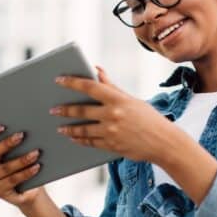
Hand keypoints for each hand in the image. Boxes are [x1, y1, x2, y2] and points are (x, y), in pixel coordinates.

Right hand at [0, 125, 43, 206]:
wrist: (28, 190)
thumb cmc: (21, 165)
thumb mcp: (16, 152)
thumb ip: (14, 142)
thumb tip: (23, 130)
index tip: (2, 127)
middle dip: (7, 143)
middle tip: (21, 135)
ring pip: (5, 168)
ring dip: (22, 159)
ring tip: (36, 153)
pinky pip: (13, 180)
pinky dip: (26, 173)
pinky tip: (36, 167)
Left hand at [51, 65, 180, 162]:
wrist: (163, 142)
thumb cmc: (149, 118)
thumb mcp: (131, 100)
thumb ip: (111, 87)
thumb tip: (97, 70)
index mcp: (118, 99)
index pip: (90, 87)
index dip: (72, 82)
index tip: (59, 80)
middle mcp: (113, 115)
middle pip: (82, 111)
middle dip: (65, 110)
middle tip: (53, 110)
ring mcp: (111, 132)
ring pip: (83, 130)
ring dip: (69, 128)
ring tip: (60, 127)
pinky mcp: (111, 146)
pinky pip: (90, 143)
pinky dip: (80, 140)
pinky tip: (74, 138)